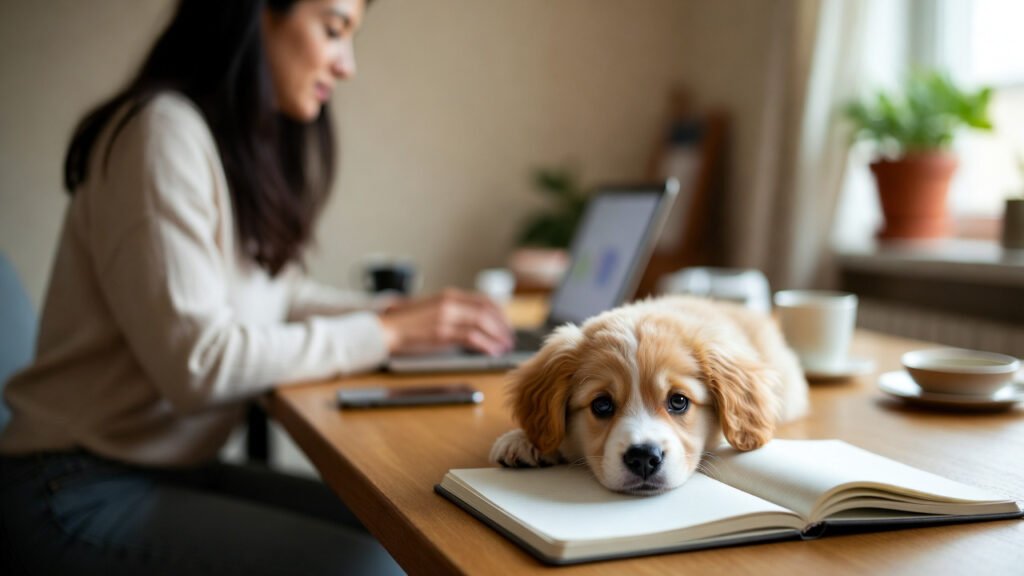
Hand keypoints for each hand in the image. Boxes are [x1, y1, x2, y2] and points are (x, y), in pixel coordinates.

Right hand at [378, 288, 513, 355]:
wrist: (385, 329)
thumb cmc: (408, 323)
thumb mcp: (433, 309)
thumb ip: (452, 311)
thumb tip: (474, 324)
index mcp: (450, 295)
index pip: (484, 300)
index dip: (500, 313)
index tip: (506, 324)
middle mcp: (450, 302)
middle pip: (487, 311)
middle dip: (503, 326)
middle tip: (509, 338)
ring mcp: (446, 316)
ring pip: (483, 323)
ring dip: (497, 336)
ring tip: (504, 346)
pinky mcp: (442, 332)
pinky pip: (472, 337)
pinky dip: (486, 345)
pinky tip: (492, 351)